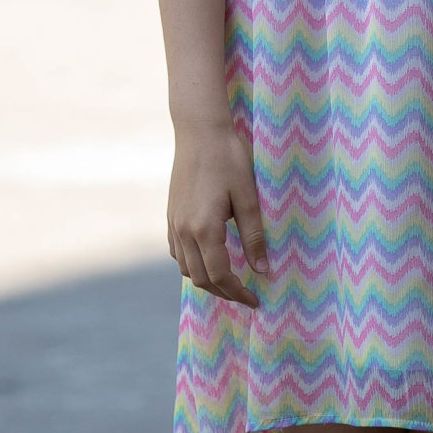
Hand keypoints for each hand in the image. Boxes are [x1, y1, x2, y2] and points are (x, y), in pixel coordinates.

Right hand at [167, 118, 267, 307]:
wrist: (199, 132)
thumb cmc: (229, 159)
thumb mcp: (248, 198)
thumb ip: (254, 236)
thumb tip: (262, 270)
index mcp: (204, 229)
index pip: (220, 275)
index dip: (238, 292)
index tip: (255, 300)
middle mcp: (183, 231)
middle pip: (200, 278)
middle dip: (223, 292)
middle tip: (246, 296)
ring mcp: (173, 223)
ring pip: (186, 268)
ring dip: (206, 280)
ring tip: (230, 282)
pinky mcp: (170, 215)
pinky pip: (177, 252)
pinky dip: (192, 264)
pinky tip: (209, 260)